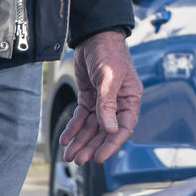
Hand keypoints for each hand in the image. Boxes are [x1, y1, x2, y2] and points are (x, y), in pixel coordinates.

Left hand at [60, 30, 140, 164]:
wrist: (94, 35)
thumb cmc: (108, 52)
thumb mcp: (109, 78)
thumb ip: (108, 104)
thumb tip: (110, 129)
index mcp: (130, 99)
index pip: (123, 128)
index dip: (111, 144)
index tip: (99, 158)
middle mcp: (117, 102)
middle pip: (105, 131)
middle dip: (92, 146)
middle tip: (78, 160)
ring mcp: (103, 100)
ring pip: (92, 127)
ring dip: (81, 141)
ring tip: (69, 155)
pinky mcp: (89, 96)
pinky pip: (82, 117)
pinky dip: (74, 128)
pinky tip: (65, 139)